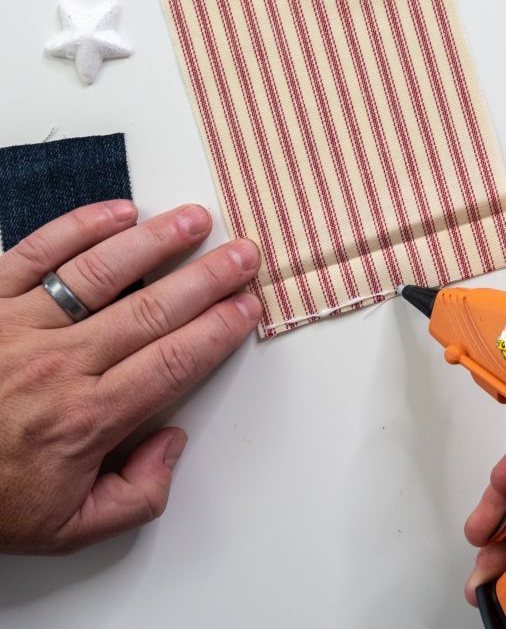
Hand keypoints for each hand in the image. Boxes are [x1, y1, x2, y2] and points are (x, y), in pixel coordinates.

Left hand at [0, 201, 262, 553]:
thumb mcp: (68, 529)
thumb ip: (137, 496)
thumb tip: (172, 443)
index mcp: (87, 419)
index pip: (174, 362)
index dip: (219, 330)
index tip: (247, 308)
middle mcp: (60, 365)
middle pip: (153, 311)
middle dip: (208, 279)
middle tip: (242, 256)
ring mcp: (20, 327)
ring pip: (102, 273)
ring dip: (157, 242)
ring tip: (196, 220)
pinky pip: (37, 253)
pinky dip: (79, 227)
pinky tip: (119, 213)